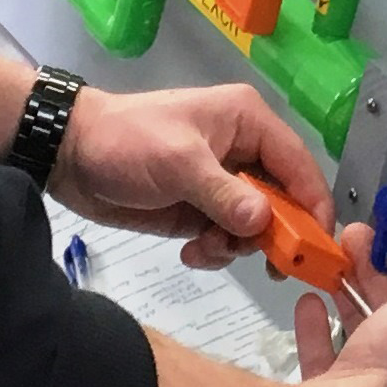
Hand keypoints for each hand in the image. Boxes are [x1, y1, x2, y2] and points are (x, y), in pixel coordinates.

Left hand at [53, 80, 332, 264]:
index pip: (299, 164)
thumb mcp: (179, 164)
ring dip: (235, 246)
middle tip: (262, 265)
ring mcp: (221, 182)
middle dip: (270, 233)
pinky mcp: (200, 208)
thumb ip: (225, 195)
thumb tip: (264, 223)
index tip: (317, 248)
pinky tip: (189, 252)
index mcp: (248, 121)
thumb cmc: (126, 142)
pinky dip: (215, 251)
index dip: (314, 205)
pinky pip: (227, 238)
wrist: (69, 154)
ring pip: (255, 225)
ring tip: (202, 247)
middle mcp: (243, 150)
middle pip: (283, 199)